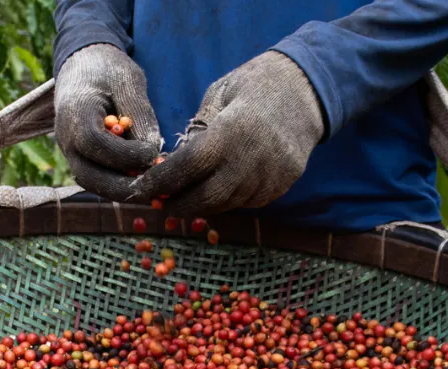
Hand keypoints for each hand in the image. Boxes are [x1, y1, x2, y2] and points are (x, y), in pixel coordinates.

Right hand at [54, 44, 161, 200]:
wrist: (83, 66)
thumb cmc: (108, 70)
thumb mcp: (129, 82)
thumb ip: (140, 116)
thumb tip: (153, 154)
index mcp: (74, 112)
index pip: (95, 143)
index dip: (125, 154)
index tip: (153, 153)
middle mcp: (65, 137)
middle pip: (88, 176)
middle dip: (124, 187)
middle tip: (157, 189)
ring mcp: (69, 151)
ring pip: (91, 182)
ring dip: (122, 190)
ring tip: (153, 188)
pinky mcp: (78, 157)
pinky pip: (96, 178)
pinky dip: (118, 183)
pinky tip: (144, 180)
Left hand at [132, 52, 324, 216]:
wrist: (307, 90)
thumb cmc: (254, 85)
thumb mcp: (219, 94)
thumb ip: (197, 129)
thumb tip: (172, 160)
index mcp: (231, 133)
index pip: (187, 168)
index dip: (160, 183)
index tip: (140, 189)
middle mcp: (251, 162)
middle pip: (205, 199)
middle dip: (177, 204)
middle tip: (159, 202)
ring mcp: (269, 179)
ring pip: (225, 205)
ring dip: (200, 204)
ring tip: (182, 197)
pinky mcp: (280, 187)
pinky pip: (245, 202)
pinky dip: (225, 199)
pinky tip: (215, 188)